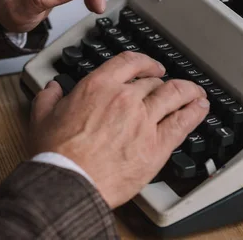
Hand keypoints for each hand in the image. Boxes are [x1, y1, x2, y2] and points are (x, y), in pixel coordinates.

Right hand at [30, 52, 209, 208]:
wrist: (71, 181)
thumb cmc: (57, 153)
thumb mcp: (42, 117)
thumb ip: (48, 98)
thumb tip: (52, 89)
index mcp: (99, 87)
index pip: (129, 62)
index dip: (144, 61)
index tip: (149, 66)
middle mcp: (125, 98)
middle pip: (153, 81)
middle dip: (161, 81)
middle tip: (166, 84)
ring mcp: (144, 120)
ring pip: (174, 95)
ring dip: (187, 90)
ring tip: (195, 91)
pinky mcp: (157, 145)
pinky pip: (183, 122)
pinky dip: (195, 112)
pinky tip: (200, 109)